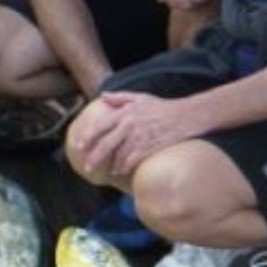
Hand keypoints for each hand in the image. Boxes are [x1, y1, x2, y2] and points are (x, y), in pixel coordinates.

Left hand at [72, 91, 201, 176]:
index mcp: (124, 113)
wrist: (187, 115)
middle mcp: (129, 125)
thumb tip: (102, 96)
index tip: (79, 146)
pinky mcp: (150, 147)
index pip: (100, 126)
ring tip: (107, 170)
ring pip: (119, 154)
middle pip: (106, 144)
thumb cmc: (163, 106)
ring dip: (111, 164)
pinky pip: (133, 160)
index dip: (88, 137)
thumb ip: (119, 97)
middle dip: (95, 157)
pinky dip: (125, 167)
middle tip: (88, 167)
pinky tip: (120, 171)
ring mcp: (140, 137)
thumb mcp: (140, 97)